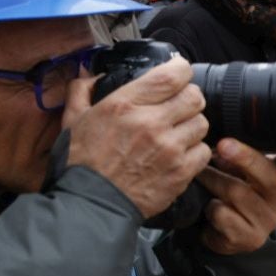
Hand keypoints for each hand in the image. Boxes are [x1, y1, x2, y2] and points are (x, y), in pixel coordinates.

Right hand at [62, 58, 211, 218]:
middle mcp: (151, 122)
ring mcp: (169, 148)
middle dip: (187, 98)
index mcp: (125, 104)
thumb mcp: (72, 119)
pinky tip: (177, 155)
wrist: (91, 204)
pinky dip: (194, 151)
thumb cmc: (80, 163)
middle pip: (194, 97)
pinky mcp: (180, 172)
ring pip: (201, 123)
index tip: (177, 74)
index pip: (173, 75)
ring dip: (190, 125)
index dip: (180, 70)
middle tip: (176, 107)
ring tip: (175, 134)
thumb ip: (81, 90)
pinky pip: (203, 151)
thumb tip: (91, 75)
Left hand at [195, 141, 275, 255]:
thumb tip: (225, 146)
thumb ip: (241, 157)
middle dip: (245, 158)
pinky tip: (208, 207)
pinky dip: (210, 206)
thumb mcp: (241, 171)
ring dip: (213, 179)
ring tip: (200, 173)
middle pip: (269, 178)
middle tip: (223, 144)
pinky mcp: (249, 239)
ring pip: (237, 192)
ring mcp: (267, 222)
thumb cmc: (235, 193)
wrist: (226, 234)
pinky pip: (222, 214)